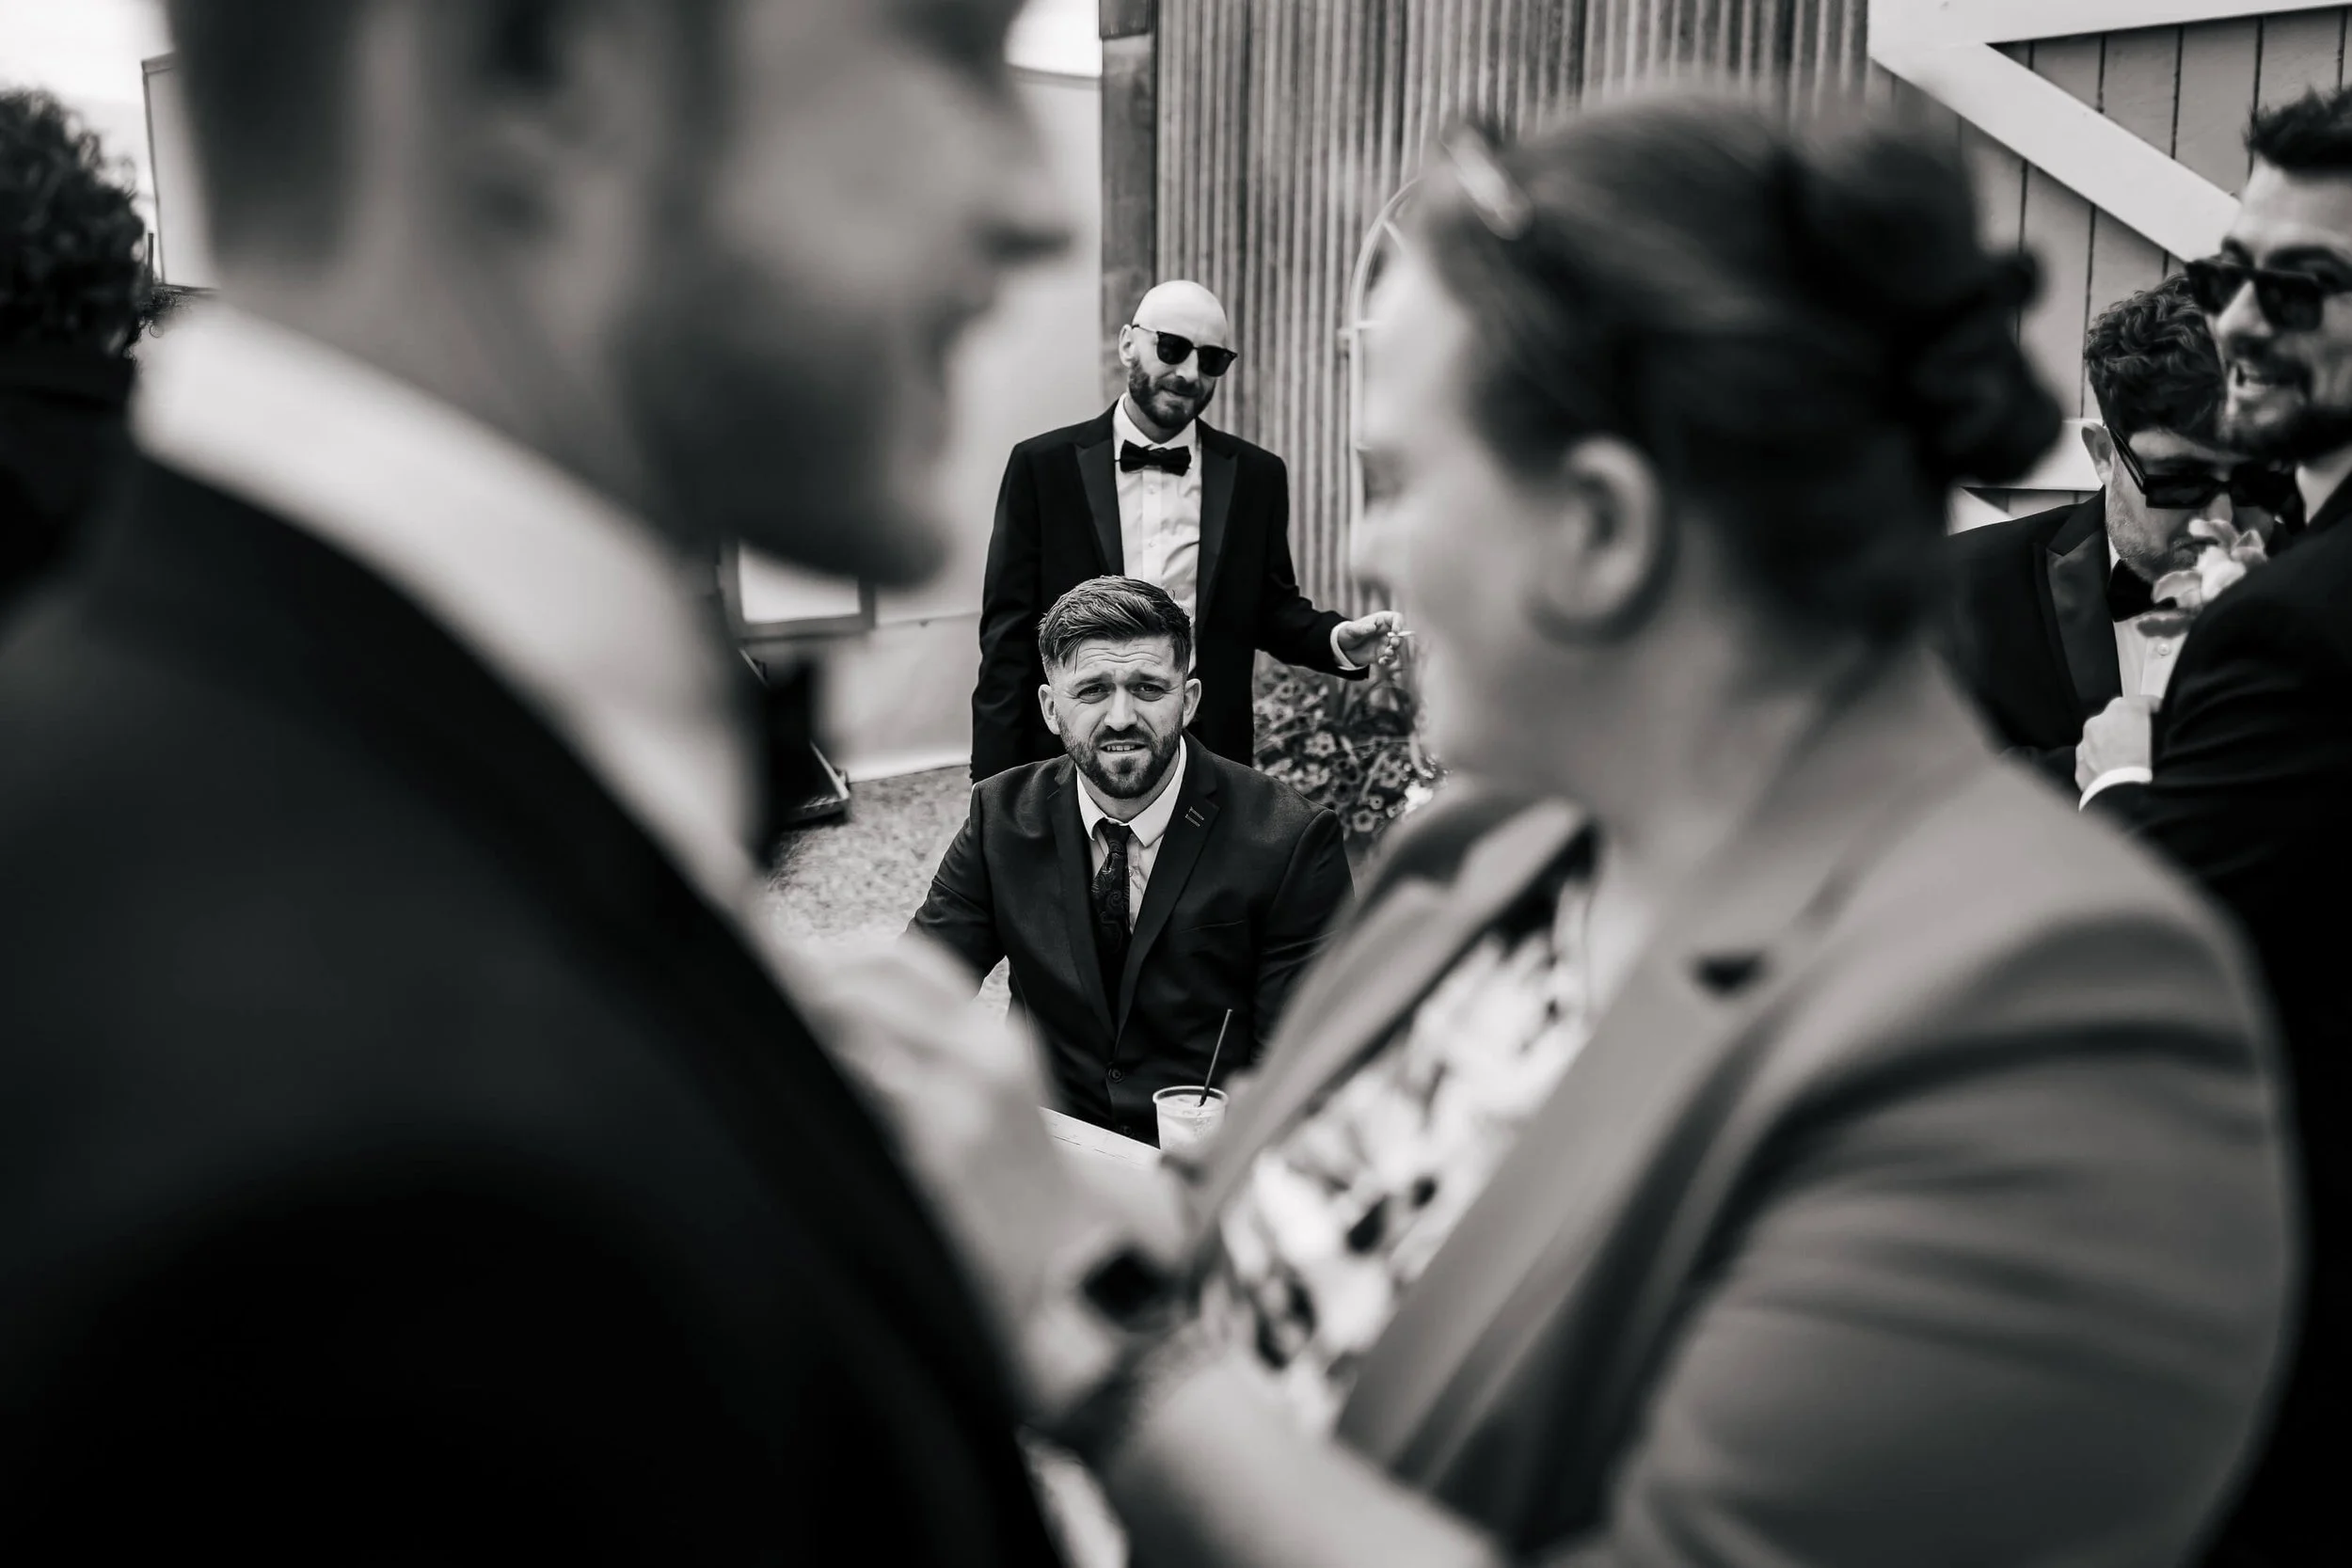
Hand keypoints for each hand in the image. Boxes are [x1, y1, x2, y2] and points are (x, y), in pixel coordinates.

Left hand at [787, 935, 1140, 1411]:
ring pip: (853, 1023)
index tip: (776, 973)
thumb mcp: (985, 1100)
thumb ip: (918, 1053)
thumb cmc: (1010, 1190)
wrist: (1070, 1265)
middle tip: (751, 1006)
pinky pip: (861, 1089)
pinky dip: (819, 1081)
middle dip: (797, 981)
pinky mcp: (943, 1150)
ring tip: (758, 1047)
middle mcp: (984, 1053)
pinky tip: (793, 1100)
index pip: (894, 955)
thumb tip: (817, 1017)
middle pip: (865, 975)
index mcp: (992, 1035)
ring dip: (799, 1028)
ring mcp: (966, 1098)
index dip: (825, 955)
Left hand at [1335, 610, 1406, 668]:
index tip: (1395, 631)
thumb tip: (1372, 627)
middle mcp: (1387, 631)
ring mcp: (1385, 643)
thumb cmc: (1348, 633)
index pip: (1396, 618)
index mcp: (1381, 620)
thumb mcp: (1351, 629)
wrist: (1343, 648)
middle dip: (1399, 640)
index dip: (1399, 624)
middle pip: (1400, 634)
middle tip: (1393, 644)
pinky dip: (1388, 661)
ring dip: (1395, 651)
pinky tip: (1381, 661)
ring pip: (1397, 647)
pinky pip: (1391, 658)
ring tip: (1387, 654)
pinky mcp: (1383, 654)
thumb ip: (1361, 628)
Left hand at [2076, 695, 2154, 791]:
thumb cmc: (2150, 766)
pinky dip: (2103, 763)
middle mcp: (2099, 721)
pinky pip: (2093, 759)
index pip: (2144, 702)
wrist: (2128, 795)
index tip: (2162, 720)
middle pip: (2118, 719)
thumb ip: (2161, 725)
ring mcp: (2086, 743)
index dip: (2156, 712)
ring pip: (2102, 739)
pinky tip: (2118, 774)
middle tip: (2146, 745)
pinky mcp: (2080, 765)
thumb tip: (2163, 727)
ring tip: (2132, 762)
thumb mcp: (2166, 737)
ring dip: (2114, 746)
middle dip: (2131, 728)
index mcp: (2123, 707)